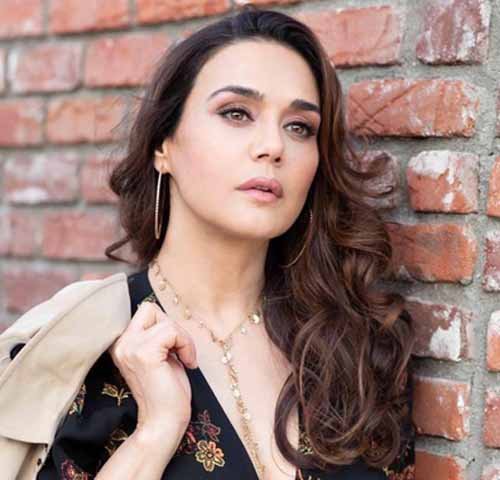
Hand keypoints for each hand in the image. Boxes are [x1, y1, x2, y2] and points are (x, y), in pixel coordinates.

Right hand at [109, 301, 197, 431]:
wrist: (164, 422)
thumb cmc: (167, 392)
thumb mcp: (160, 355)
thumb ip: (158, 335)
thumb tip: (168, 317)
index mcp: (122, 344)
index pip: (144, 311)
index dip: (164, 325)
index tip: (173, 348)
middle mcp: (121, 344)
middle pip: (150, 309)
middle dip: (172, 327)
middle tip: (180, 351)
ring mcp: (130, 348)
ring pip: (165, 321)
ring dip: (183, 339)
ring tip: (185, 359)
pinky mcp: (144, 354)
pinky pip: (172, 332)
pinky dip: (186, 345)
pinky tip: (188, 363)